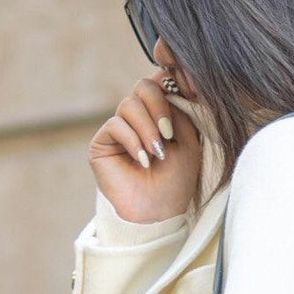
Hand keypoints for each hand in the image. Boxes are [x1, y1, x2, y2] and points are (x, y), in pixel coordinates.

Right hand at [88, 75, 203, 223]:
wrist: (158, 212)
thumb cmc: (177, 180)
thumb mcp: (190, 141)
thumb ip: (181, 110)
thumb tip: (167, 80)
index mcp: (162, 114)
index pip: (162, 82)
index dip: (171, 80)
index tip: (186, 91)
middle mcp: (141, 118)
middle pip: (144, 86)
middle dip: (159, 105)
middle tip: (169, 133)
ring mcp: (121, 128)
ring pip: (129, 104)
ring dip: (147, 128)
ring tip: (157, 153)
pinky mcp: (103, 142)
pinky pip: (115, 125)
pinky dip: (132, 140)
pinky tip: (142, 160)